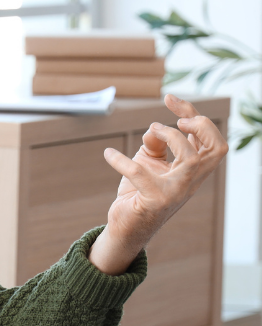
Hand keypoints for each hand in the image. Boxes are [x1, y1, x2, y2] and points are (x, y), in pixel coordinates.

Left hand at [88, 94, 227, 274]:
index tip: (169, 98)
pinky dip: (121, 160)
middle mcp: (190, 181)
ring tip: (150, 131)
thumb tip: (155, 128)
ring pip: (194, 160)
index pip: (208, 138)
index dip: (192, 114)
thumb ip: (155, 143)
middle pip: (217, 149)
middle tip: (176, 120)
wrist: (126, 227)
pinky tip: (108, 154)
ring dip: (172, 138)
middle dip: (202, 126)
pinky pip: (141, 174)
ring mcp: (176, 192)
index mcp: (192, 169)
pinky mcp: (154, 201)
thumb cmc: (139, 192)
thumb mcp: (148, 162)